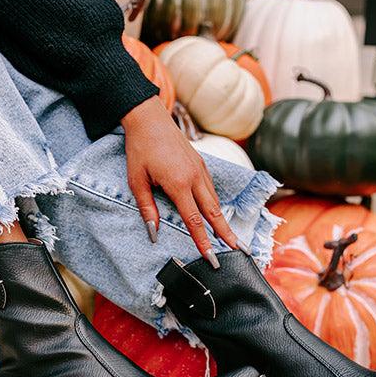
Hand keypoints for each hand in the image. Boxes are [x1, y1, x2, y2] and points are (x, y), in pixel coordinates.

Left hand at [122, 95, 237, 262]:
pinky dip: (215, 203)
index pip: (194, 220)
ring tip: (229, 236)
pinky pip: (211, 188)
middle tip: (238, 249)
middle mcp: (194, 177)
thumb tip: (154, 232)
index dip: (203, 241)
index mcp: (179, 184)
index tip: (211, 257)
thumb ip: (147, 208)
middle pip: (214, 212)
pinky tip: (215, 213)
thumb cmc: (140, 148)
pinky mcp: (200, 163)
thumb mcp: (137, 181)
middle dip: (225, 232)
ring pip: (214, 200)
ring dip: (222, 219)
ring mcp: (200, 169)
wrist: (149, 118)